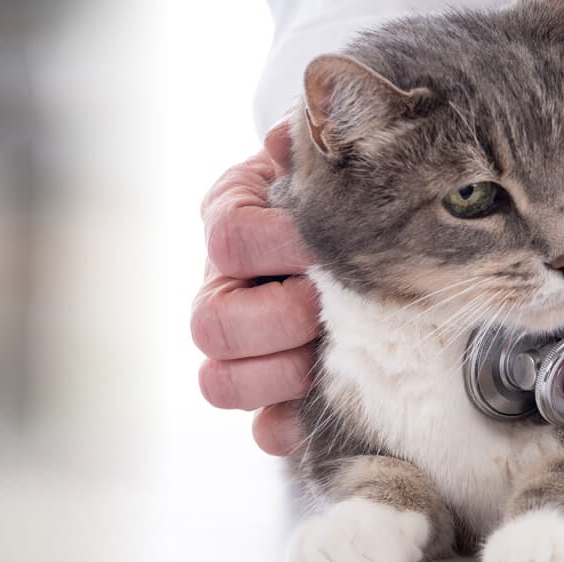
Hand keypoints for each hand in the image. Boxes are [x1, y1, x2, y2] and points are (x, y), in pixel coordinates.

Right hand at [191, 119, 319, 455]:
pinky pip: (259, 427)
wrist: (353, 214)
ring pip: (220, 381)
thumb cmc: (337, 184)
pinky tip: (316, 408)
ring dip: (279, 376)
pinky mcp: (269, 389)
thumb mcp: (323, 152)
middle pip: (210, 323)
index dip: (275, 246)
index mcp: (231, 218)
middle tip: (323, 310)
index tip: (319, 244)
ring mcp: (240, 343)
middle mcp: (221, 284)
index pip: (227, 237)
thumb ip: (312, 140)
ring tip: (325, 355)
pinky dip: (286, 425)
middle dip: (277, 322)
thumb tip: (292, 132)